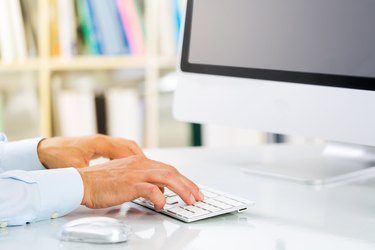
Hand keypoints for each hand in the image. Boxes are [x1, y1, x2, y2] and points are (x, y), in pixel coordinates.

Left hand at [37, 134, 143, 168]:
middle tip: (153, 171)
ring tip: (145, 169)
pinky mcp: (99, 146)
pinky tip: (130, 167)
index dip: (140, 161)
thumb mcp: (75, 167)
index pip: (127, 150)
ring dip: (138, 157)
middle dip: (144, 159)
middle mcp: (103, 140)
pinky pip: (120, 150)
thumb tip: (103, 181)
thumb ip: (91, 172)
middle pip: (131, 147)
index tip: (148, 171)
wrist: (45, 149)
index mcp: (100, 143)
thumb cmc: (58, 156)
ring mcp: (102, 142)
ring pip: (127, 147)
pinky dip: (128, 157)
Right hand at [77, 156, 203, 209]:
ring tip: (190, 201)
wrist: (82, 182)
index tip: (193, 189)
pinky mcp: (129, 183)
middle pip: (172, 172)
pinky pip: (150, 189)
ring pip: (167, 178)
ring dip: (182, 190)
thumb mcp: (127, 178)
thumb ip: (144, 181)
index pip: (168, 169)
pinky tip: (163, 205)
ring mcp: (136, 173)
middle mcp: (141, 164)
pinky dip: (160, 197)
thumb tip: (159, 191)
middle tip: (198, 196)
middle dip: (188, 185)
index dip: (183, 179)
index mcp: (141, 161)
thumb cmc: (102, 182)